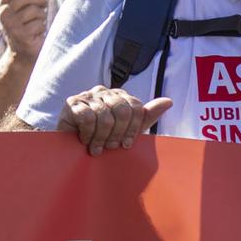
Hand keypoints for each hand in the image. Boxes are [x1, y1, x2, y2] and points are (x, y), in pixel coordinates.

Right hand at [0, 0, 49, 58]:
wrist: (23, 53)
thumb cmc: (28, 27)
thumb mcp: (26, 8)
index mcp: (2, 5)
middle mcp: (3, 14)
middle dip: (40, 0)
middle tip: (43, 6)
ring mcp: (11, 25)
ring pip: (34, 10)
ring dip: (42, 16)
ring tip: (38, 23)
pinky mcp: (21, 35)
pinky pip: (39, 23)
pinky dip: (42, 28)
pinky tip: (36, 34)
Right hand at [56, 85, 172, 154]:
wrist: (73, 149)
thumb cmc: (101, 138)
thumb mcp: (127, 130)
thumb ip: (146, 116)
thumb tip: (169, 101)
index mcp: (119, 96)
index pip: (135, 107)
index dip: (132, 129)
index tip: (126, 144)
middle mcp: (103, 91)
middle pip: (122, 111)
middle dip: (117, 134)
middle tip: (111, 147)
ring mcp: (86, 95)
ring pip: (104, 116)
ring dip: (101, 138)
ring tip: (97, 148)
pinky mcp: (71, 103)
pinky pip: (87, 117)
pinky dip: (88, 133)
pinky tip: (85, 140)